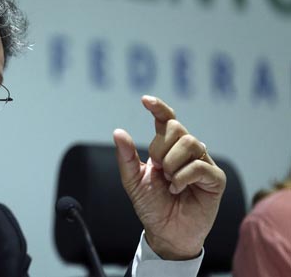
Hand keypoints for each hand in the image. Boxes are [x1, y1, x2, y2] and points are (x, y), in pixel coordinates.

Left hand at [113, 95, 225, 259]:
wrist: (165, 232)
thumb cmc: (151, 205)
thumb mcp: (133, 180)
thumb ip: (126, 157)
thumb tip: (118, 131)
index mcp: (168, 147)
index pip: (167, 120)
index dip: (159, 107)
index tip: (145, 100)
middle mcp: (188, 151)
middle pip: (177, 128)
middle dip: (160, 148)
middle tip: (158, 169)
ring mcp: (203, 163)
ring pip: (190, 143)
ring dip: (171, 164)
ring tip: (169, 182)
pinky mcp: (215, 179)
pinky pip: (199, 166)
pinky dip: (182, 178)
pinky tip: (178, 189)